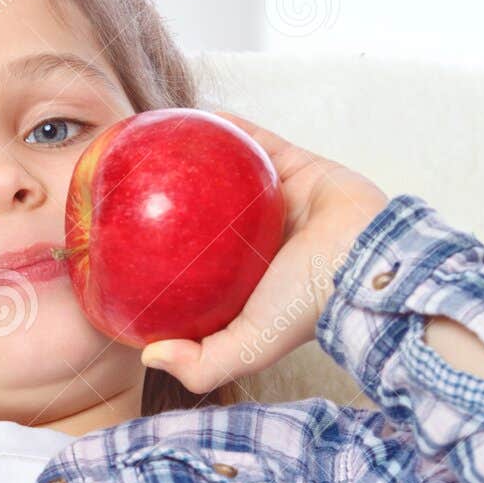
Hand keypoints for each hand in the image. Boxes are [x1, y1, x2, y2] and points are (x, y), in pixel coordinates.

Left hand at [139, 111, 388, 394]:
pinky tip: (189, 118)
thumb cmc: (308, 307)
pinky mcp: (297, 165)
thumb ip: (201, 364)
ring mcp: (274, 200)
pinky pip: (254, 141)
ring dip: (190, 157)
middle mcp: (255, 240)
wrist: (370, 263)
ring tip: (146, 142)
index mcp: (242, 280)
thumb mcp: (247, 347)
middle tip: (121, 186)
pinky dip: (226, 129)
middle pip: (198, 216)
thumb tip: (148, 355)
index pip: (189, 268)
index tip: (113, 245)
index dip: (152, 257)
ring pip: (225, 174)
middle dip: (163, 202)